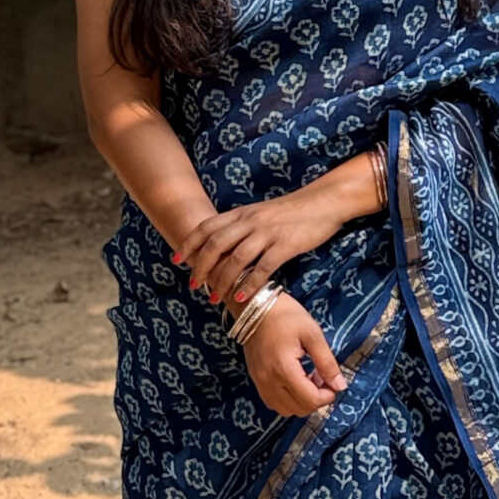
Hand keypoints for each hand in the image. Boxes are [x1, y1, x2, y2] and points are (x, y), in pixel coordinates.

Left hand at [171, 175, 353, 309]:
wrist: (323, 201)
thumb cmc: (291, 211)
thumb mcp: (260, 213)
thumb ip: (241, 226)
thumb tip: (221, 245)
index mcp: (242, 213)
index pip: (207, 227)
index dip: (189, 243)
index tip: (176, 259)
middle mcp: (250, 221)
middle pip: (216, 245)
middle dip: (200, 267)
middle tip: (193, 286)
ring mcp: (267, 233)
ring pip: (236, 259)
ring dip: (222, 281)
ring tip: (213, 298)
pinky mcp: (285, 245)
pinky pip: (263, 267)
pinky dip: (249, 284)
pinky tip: (241, 297)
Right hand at [239, 293, 349, 416]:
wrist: (255, 306)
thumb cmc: (286, 316)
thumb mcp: (313, 334)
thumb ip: (327, 363)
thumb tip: (340, 386)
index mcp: (284, 369)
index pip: (310, 400)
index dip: (327, 396)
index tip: (332, 381)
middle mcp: (269, 381)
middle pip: (299, 409)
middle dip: (316, 399)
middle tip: (321, 377)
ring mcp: (260, 382)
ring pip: (285, 410)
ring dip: (301, 401)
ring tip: (308, 379)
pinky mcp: (255, 379)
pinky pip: (273, 402)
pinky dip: (287, 399)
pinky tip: (294, 380)